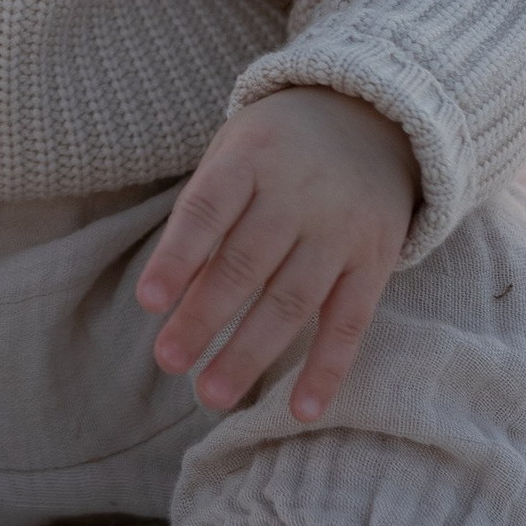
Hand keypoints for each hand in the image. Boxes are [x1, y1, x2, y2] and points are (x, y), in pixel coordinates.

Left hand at [137, 88, 419, 419]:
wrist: (376, 116)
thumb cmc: (279, 146)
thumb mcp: (236, 151)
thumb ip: (204, 212)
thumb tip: (171, 295)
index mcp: (253, 157)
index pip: (209, 209)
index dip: (178, 256)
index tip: (148, 302)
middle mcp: (300, 192)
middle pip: (245, 263)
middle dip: (204, 317)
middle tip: (168, 361)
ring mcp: (342, 229)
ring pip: (292, 300)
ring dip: (250, 352)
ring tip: (210, 394)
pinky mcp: (375, 261)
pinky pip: (351, 322)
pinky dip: (327, 368)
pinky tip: (300, 409)